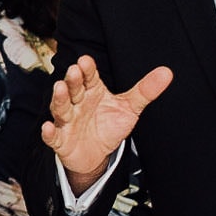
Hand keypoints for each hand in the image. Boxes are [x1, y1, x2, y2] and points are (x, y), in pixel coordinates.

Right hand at [40, 55, 173, 189]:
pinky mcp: (61, 141)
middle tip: (74, 70)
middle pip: (74, 90)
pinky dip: (48, 133)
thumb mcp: (129, 107)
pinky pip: (53, 137)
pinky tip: (48, 127)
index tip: (86, 61)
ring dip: (58, 99)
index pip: (89, 77)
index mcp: (92, 91)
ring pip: (61, 108)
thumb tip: (167, 72)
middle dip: (73, 80)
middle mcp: (77, 103)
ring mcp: (67, 121)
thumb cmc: (108, 125)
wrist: (96, 153)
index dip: (87, 70)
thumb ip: (145, 90)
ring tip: (59, 88)